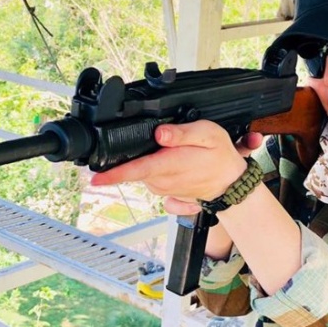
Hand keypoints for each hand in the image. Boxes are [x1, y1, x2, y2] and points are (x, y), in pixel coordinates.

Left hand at [89, 121, 263, 214]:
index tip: (96, 179)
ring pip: (142, 174)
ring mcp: (164, 189)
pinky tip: (170, 165)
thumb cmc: (221, 158)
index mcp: (172, 165)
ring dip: (144, 164)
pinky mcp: (166, 193)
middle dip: (128, 160)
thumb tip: (161, 133)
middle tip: (148, 147)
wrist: (231, 183)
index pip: (138, 170)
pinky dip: (152, 172)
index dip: (115, 174)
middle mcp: (165, 180)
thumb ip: (184, 133)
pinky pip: (150, 180)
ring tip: (171, 154)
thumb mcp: (209, 135)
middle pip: (135, 169)